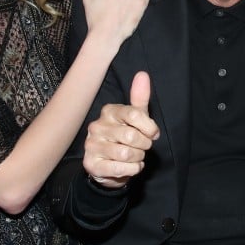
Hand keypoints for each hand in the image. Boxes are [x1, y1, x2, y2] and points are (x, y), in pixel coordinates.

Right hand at [83, 72, 159, 187]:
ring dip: (138, 158)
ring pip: (127, 154)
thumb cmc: (125, 137)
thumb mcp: (135, 117)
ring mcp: (92, 145)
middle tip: (142, 147)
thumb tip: (143, 74)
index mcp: (109, 111)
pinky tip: (130, 166)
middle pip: (132, 136)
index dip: (150, 127)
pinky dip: (132, 170)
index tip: (153, 134)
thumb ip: (140, 98)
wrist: (109, 165)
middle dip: (144, 145)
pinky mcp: (91, 164)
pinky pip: (120, 168)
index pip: (135, 114)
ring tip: (136, 157)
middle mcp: (97, 126)